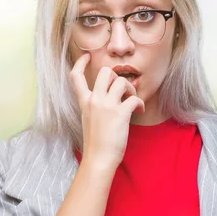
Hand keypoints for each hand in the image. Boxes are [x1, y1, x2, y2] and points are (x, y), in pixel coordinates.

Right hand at [69, 53, 144, 167]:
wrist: (99, 159)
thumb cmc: (96, 144)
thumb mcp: (89, 120)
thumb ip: (95, 107)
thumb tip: (111, 99)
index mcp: (84, 102)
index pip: (76, 76)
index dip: (81, 63)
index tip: (88, 56)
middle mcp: (94, 100)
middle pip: (105, 72)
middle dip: (117, 76)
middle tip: (123, 90)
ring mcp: (106, 106)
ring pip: (122, 81)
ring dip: (132, 90)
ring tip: (134, 102)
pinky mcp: (120, 114)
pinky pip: (135, 99)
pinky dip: (141, 103)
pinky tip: (140, 111)